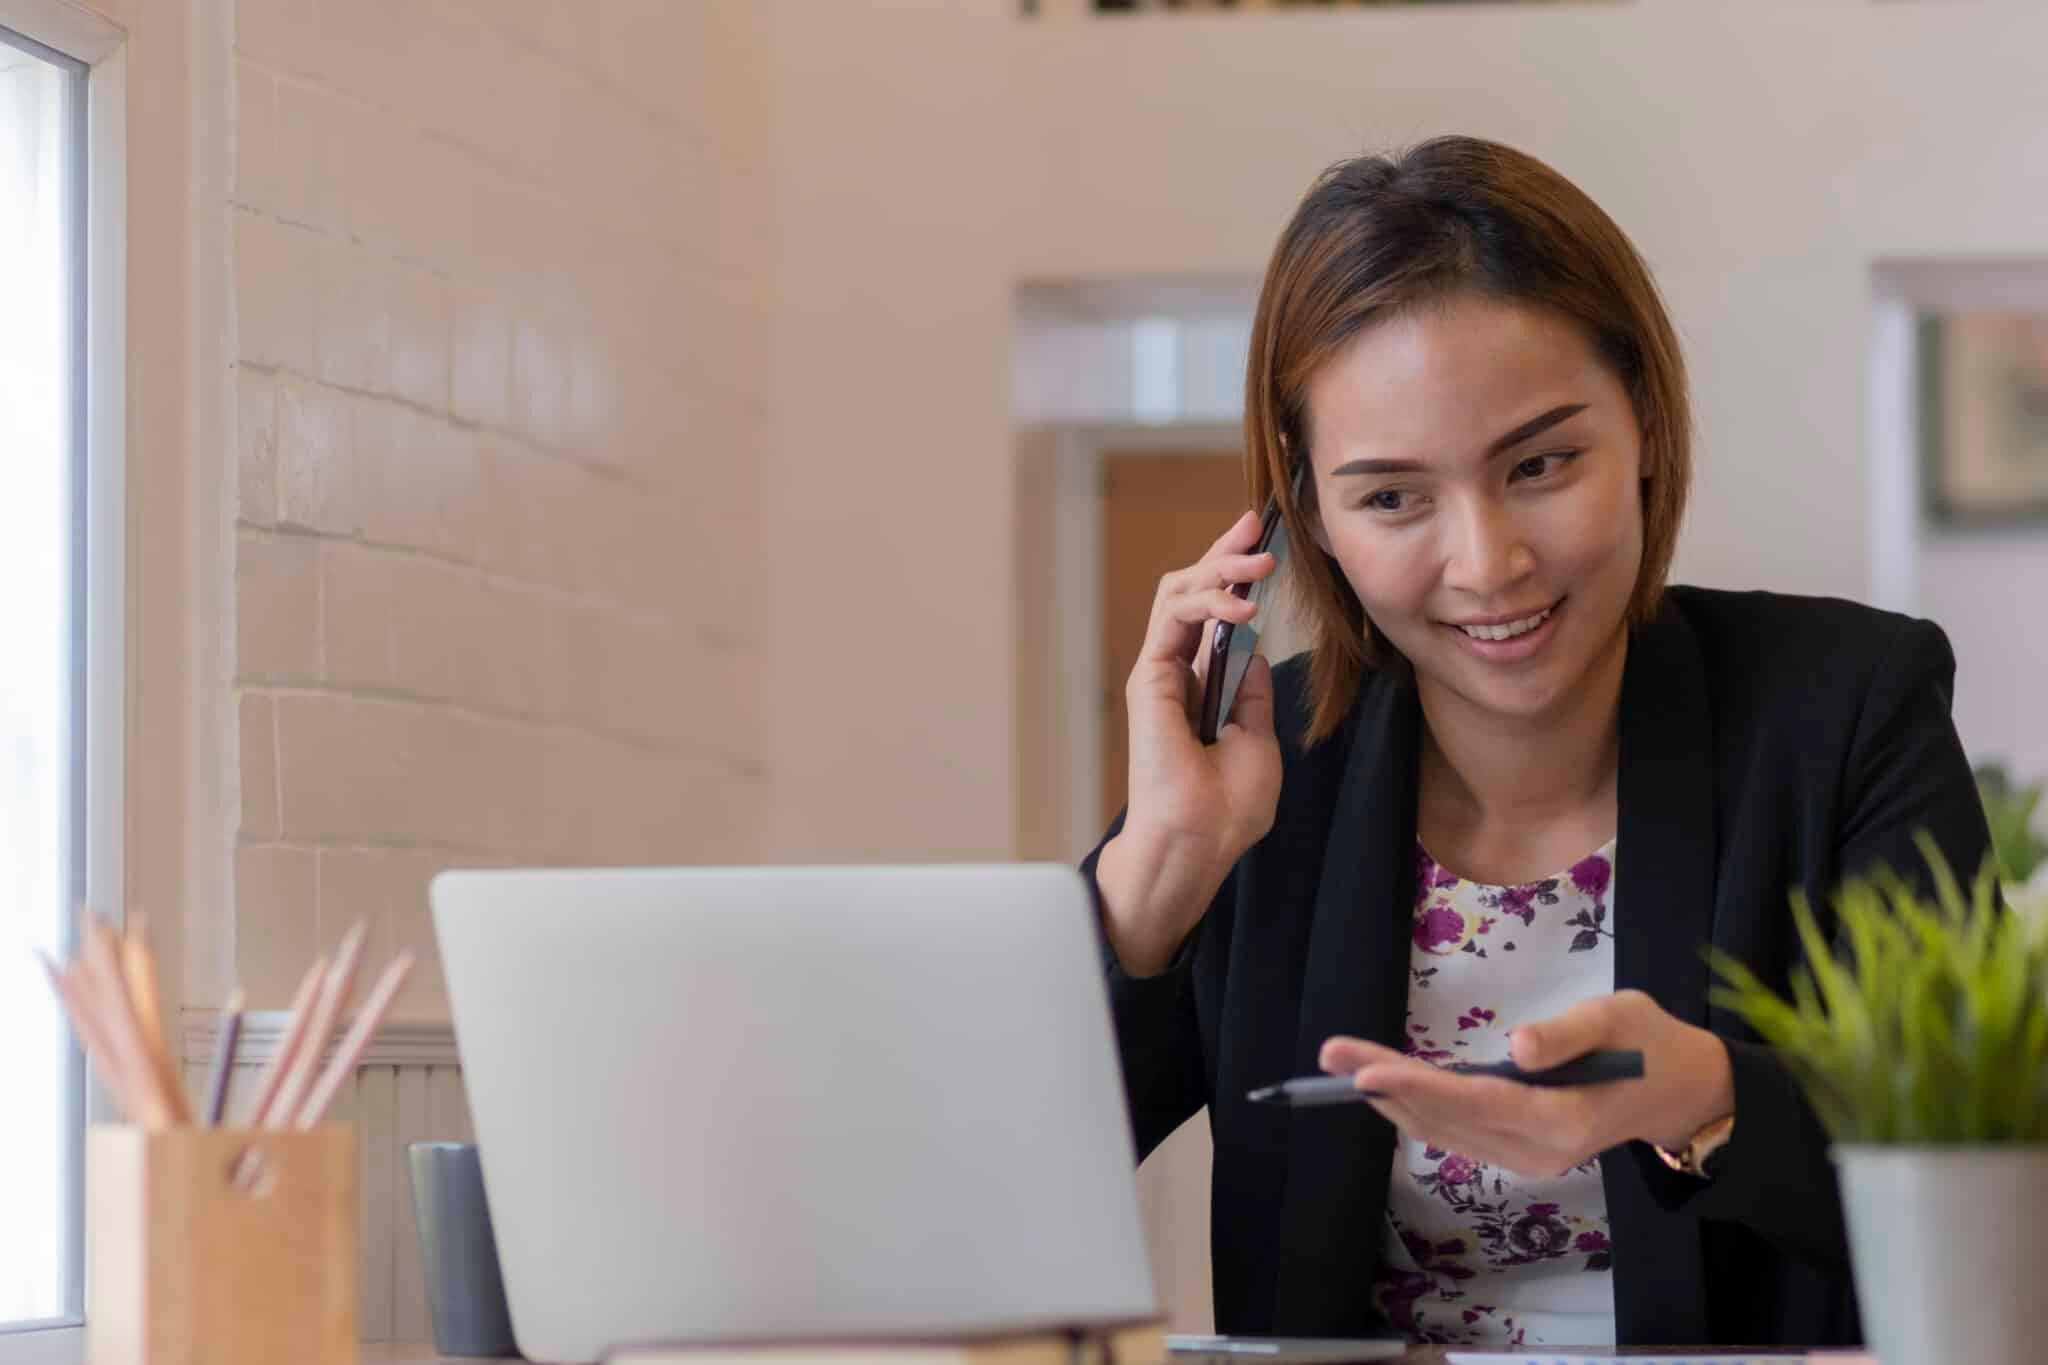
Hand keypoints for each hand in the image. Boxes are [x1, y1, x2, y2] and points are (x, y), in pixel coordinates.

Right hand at [1096, 511, 1284, 975]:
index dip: (1235, 578)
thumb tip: (1254, 651)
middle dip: (1225, 555)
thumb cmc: (1226, 810)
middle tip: (1259, 526)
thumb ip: (1251, 695)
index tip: (1266, 544)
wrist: (1197, 842)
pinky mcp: (1149, 679)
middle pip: (1195, 594)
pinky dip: (1208, 602)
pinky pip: (1174, 619)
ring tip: (1262, 561)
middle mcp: (1177, 675)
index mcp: (1201, 689)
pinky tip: (1243, 603)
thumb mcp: (1258, 743)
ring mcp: (1159, 674)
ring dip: (1221, 570)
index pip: (1216, 619)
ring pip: (1180, 595)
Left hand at [1318, 989, 1735, 1176]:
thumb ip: (1567, 1035)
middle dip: (1387, 1085)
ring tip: (1341, 1063)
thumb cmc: (1646, 1043)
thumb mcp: (1617, 1018)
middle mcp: (1538, 1150)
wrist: (1675, 1090)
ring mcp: (1526, 1158)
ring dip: (1392, 1097)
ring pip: (1445, 1129)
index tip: (1366, 1073)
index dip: (1418, 1088)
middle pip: (1448, 1116)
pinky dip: (1417, 1108)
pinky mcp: (1517, 1152)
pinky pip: (1457, 1132)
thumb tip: (1516, 1049)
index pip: (1477, 1102)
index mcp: (1564, 1120)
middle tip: (1331, 1053)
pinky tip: (1384, 1086)